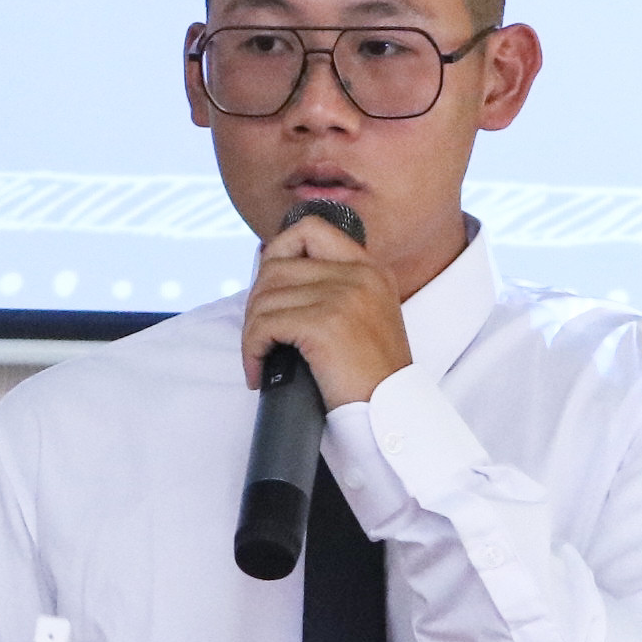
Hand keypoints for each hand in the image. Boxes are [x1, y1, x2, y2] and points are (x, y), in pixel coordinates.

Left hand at [240, 207, 410, 406]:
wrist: (390, 413)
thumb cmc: (368, 376)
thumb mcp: (362, 315)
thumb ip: (332, 286)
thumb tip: (270, 268)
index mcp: (370, 269)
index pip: (310, 228)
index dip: (276, 250)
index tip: (269, 287)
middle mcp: (360, 274)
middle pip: (275, 267)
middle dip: (256, 304)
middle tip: (261, 337)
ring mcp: (344, 296)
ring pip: (264, 298)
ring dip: (252, 333)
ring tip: (261, 358)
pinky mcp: (325, 324)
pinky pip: (264, 327)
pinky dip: (252, 351)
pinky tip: (260, 372)